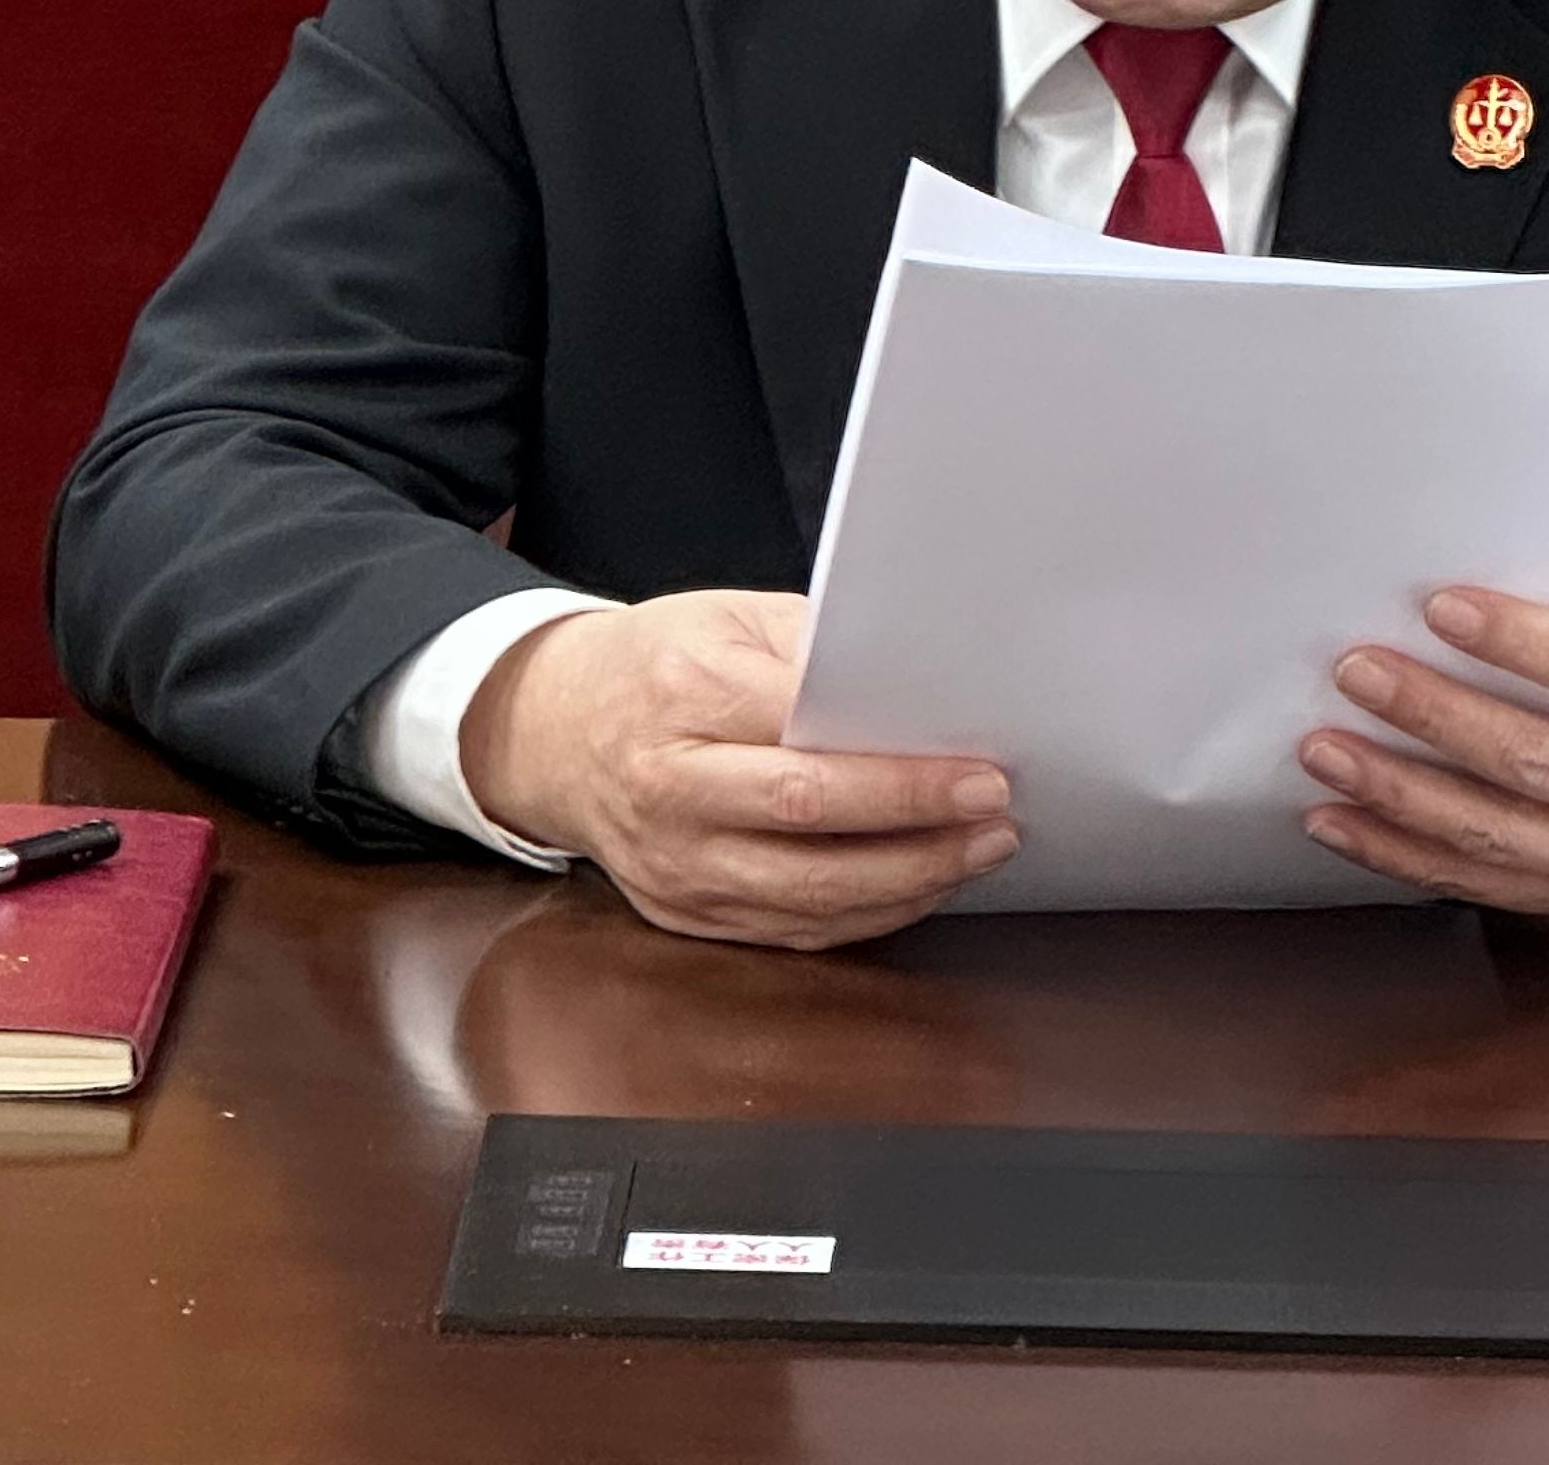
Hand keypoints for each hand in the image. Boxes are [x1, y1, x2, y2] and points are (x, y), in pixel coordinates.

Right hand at [458, 593, 1020, 949]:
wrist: (552, 731)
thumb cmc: (657, 662)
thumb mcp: (728, 618)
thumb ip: (814, 649)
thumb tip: (915, 686)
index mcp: (682, 695)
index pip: (805, 741)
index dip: (899, 766)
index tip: (978, 765)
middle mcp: (670, 789)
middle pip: (808, 824)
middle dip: (917, 828)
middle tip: (996, 814)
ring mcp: (672, 864)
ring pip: (804, 896)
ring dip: (907, 883)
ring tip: (977, 853)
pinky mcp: (680, 914)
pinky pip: (788, 931)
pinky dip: (864, 916)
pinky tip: (917, 887)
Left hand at [1297, 584, 1548, 914]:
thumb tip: (1466, 613)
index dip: (1516, 640)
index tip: (1441, 606)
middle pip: (1530, 760)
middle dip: (1431, 715)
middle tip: (1358, 672)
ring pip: (1494, 833)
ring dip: (1397, 794)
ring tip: (1328, 752)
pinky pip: (1483, 881)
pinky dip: (1405, 855)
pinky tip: (1347, 822)